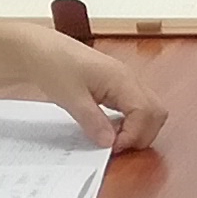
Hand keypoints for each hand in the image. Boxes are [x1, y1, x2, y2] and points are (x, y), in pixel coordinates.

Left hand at [15, 30, 166, 151]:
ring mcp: (125, 82)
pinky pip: (136, 106)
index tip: (112, 148)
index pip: (146, 112)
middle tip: (117, 146)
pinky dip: (131, 121)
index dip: (134, 135)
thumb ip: (92, 121)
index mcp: (121, 79)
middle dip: (143, 134)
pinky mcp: (117, 86)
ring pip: (149, 110)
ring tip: (113, 138)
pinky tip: (110, 127)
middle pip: (156, 112)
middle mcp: (129, 79)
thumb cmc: (54, 65)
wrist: (40, 50)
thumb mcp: (70, 97)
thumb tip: (110, 142)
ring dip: (138, 128)